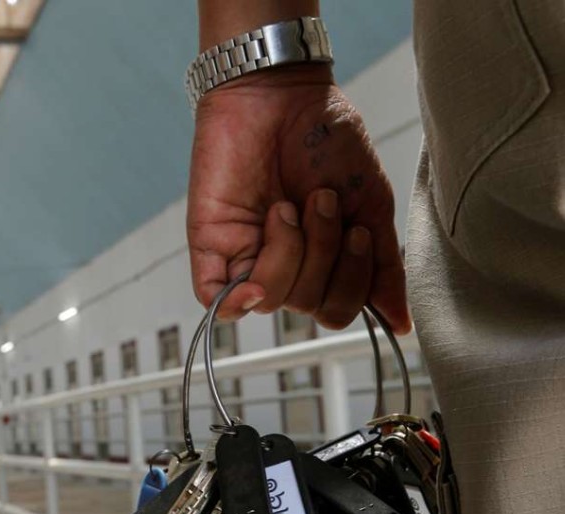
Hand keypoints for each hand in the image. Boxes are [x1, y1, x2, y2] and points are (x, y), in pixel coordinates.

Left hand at [187, 64, 410, 332]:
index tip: (357, 230)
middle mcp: (283, 265)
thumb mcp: (370, 205)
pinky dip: (235, 301)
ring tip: (288, 203)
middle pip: (308, 305)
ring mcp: (245, 257)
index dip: (352, 282)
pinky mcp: (210, 246)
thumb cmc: (327, 141)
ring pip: (271, 299)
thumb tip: (399, 324)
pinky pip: (216, 301)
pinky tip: (252, 285)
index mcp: (321, 261)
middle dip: (324, 253)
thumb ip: (382, 268)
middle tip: (321, 200)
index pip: (337, 309)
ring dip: (291, 250)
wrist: (281, 94)